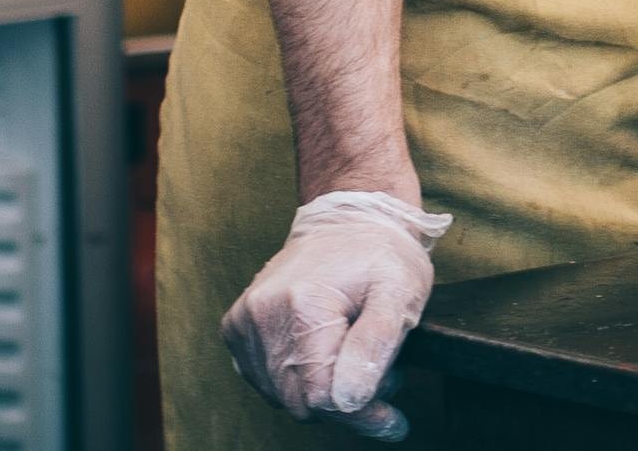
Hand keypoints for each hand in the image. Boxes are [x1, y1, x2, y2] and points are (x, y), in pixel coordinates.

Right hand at [221, 190, 451, 439]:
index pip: (322, 397)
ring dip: (321, 390)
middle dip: (344, 401)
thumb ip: (375, 347)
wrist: (350, 218)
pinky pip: (267, 379)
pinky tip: (326, 351)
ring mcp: (242, 323)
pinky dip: (298, 378)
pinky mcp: (235, 328)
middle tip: (381, 374)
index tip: (392, 418)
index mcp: (302, 306)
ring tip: (355, 355)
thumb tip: (347, 400)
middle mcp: (260, 316)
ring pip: (283, 396)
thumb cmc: (381, 254)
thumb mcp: (402, 291)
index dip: (360, 413)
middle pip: (300, 402)